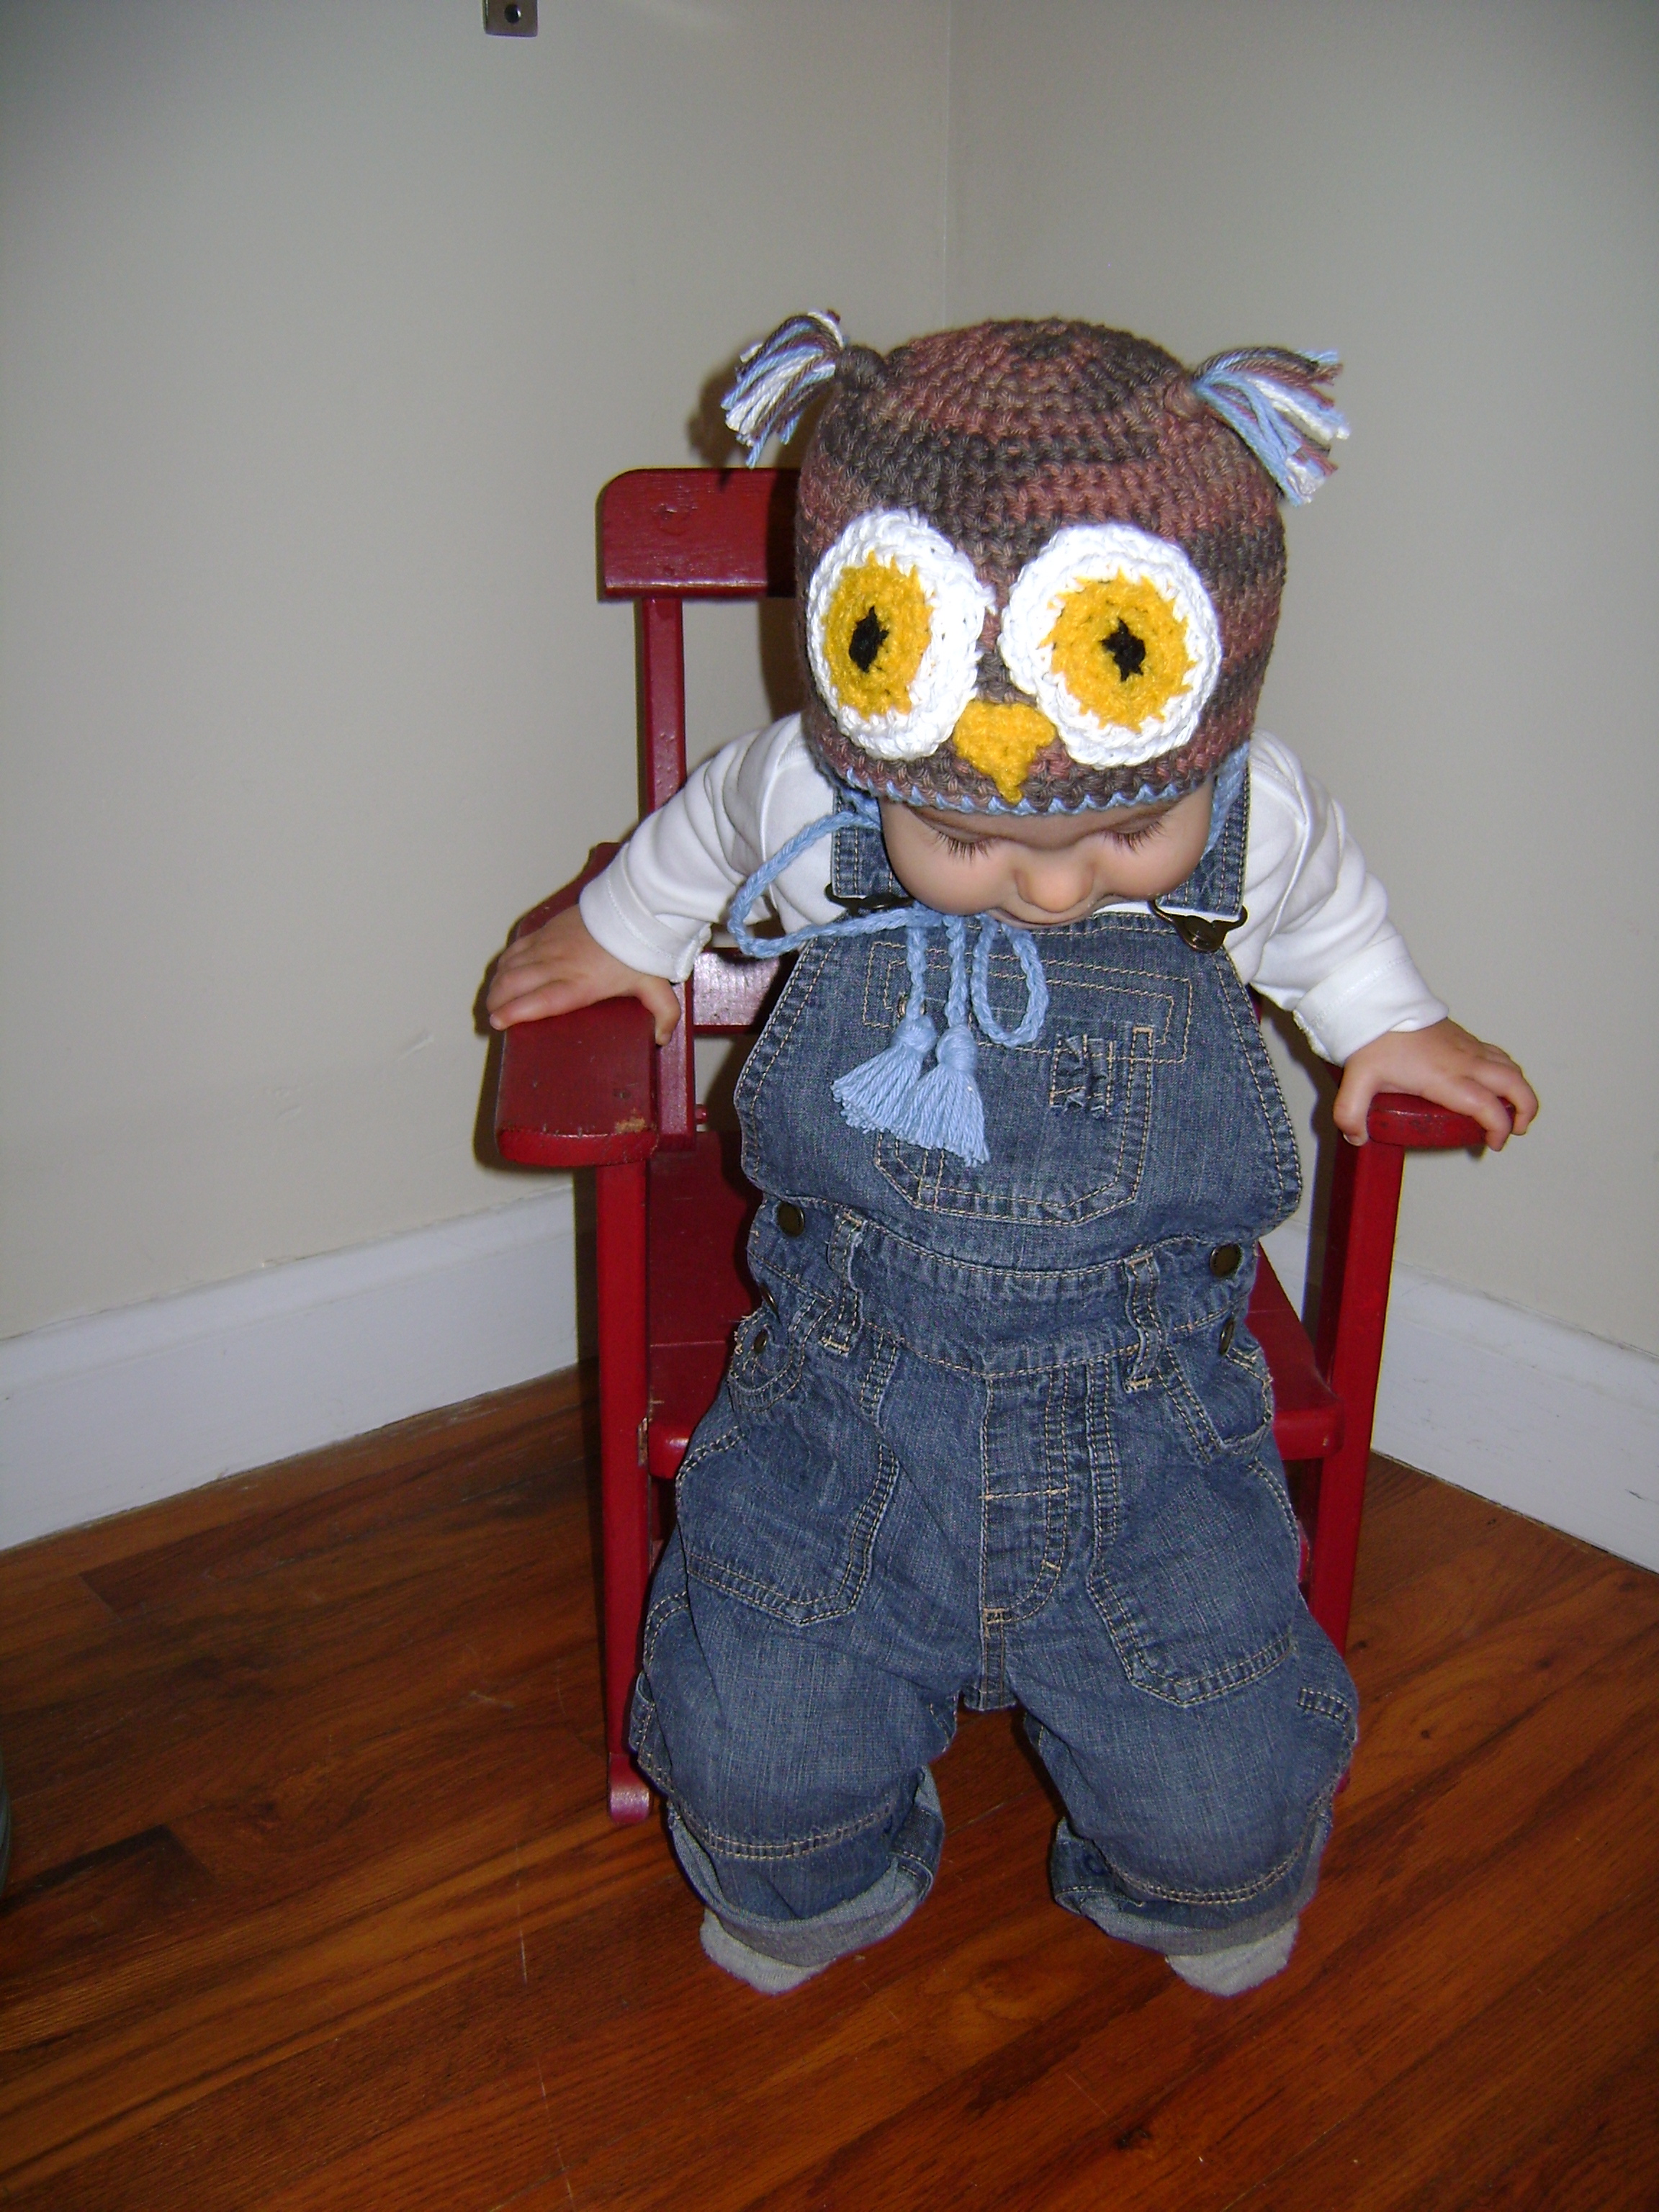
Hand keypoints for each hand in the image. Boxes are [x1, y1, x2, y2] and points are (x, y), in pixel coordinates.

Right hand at [485, 904, 680, 1042]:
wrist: (633, 906)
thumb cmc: (640, 947)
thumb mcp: (655, 983)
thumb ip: (663, 1013)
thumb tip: (662, 1038)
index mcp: (580, 983)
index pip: (540, 1001)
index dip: (515, 1011)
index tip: (497, 1021)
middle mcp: (558, 965)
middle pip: (516, 984)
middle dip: (497, 1002)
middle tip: (492, 1017)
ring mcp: (549, 946)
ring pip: (511, 966)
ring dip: (497, 984)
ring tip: (492, 1000)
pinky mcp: (547, 931)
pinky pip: (517, 948)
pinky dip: (505, 962)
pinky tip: (501, 972)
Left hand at [1333, 1019, 1537, 1149]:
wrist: (1380, 1003)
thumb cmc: (1374, 1039)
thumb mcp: (1357, 1080)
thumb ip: (1351, 1113)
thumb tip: (1357, 1137)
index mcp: (1445, 1077)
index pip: (1487, 1106)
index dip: (1498, 1128)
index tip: (1493, 1143)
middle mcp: (1465, 1062)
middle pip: (1514, 1084)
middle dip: (1525, 1110)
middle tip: (1516, 1130)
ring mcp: (1469, 1048)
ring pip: (1512, 1068)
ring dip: (1520, 1091)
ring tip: (1513, 1112)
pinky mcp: (1467, 1039)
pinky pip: (1500, 1056)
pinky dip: (1508, 1073)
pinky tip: (1496, 1085)